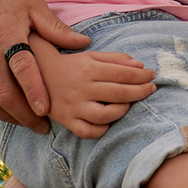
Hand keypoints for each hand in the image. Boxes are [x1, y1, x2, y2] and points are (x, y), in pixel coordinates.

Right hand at [0, 0, 91, 130]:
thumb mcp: (32, 5)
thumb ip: (55, 29)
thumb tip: (84, 43)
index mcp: (5, 34)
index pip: (21, 69)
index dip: (33, 92)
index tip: (46, 111)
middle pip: (3, 94)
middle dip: (24, 115)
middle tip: (43, 128)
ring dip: (8, 116)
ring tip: (28, 123)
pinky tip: (9, 111)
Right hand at [31, 44, 155, 140]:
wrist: (34, 76)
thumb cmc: (70, 65)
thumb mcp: (90, 55)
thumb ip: (115, 59)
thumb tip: (140, 66)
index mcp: (88, 68)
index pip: (123, 73)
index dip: (142, 75)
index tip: (153, 75)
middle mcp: (81, 88)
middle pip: (119, 93)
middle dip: (141, 91)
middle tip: (152, 89)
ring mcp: (73, 107)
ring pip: (106, 114)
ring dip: (124, 110)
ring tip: (130, 104)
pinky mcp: (67, 121)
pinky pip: (88, 131)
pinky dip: (103, 129)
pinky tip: (111, 121)